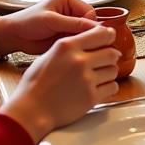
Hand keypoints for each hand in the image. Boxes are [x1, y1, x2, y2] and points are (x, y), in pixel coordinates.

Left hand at [0, 0, 98, 55]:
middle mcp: (72, 11)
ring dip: (80, 40)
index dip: (90, 24)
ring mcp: (69, 24)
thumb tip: (96, 28)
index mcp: (69, 0)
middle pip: (89, 23)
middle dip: (86, 34)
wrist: (13, 36)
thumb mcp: (52, 20)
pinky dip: (76, 46)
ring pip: (85, 34)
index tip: (88, 35)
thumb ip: (74, 24)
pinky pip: (78, 41)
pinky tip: (71, 50)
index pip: (90, 12)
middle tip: (80, 43)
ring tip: (73, 47)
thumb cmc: (28, 22)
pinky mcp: (66, 36)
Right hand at [3, 23, 120, 140]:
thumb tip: (92, 39)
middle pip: (112, 52)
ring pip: (114, 70)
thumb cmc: (35, 84)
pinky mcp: (91, 97)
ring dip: (108, 73)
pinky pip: (112, 87)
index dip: (108, 36)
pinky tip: (98, 88)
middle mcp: (79, 61)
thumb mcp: (49, 55)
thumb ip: (71, 46)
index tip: (109, 40)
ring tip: (97, 77)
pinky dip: (108, 88)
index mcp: (67, 46)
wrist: (31, 110)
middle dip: (109, 57)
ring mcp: (86, 79)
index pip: (102, 33)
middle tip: (103, 61)